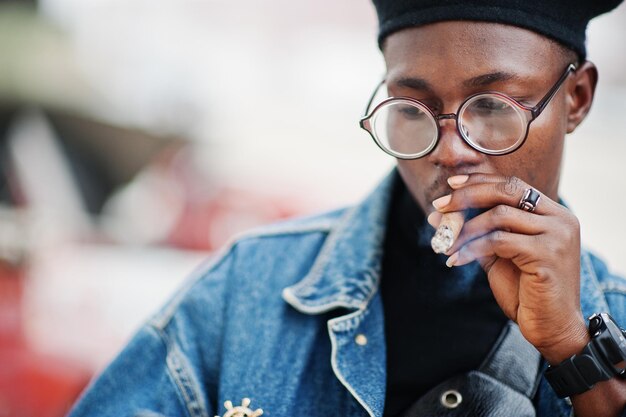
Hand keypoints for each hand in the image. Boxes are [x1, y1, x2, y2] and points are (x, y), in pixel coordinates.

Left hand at [427, 173, 588, 363]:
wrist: (552, 327)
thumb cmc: (526, 291)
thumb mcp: (498, 255)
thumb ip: (475, 233)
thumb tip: (438, 216)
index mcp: (553, 214)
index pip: (512, 184)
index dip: (479, 181)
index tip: (450, 185)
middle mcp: (560, 219)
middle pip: (507, 191)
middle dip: (468, 196)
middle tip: (439, 207)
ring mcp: (556, 235)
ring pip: (499, 215)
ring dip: (465, 229)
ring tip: (445, 243)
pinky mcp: (547, 254)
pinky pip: (497, 241)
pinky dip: (471, 248)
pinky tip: (456, 260)